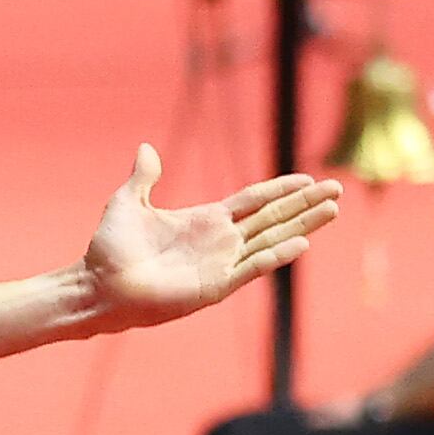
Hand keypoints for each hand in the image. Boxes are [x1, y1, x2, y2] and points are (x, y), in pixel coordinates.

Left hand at [79, 147, 339, 331]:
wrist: (96, 285)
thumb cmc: (109, 250)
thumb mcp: (128, 203)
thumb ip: (144, 177)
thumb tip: (145, 148)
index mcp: (206, 221)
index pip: (255, 200)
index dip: (281, 189)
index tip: (308, 178)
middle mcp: (220, 242)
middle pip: (273, 218)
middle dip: (304, 204)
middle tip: (337, 190)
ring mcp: (220, 265)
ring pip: (271, 241)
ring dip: (302, 226)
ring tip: (332, 211)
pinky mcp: (214, 287)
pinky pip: (251, 269)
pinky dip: (274, 257)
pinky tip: (300, 243)